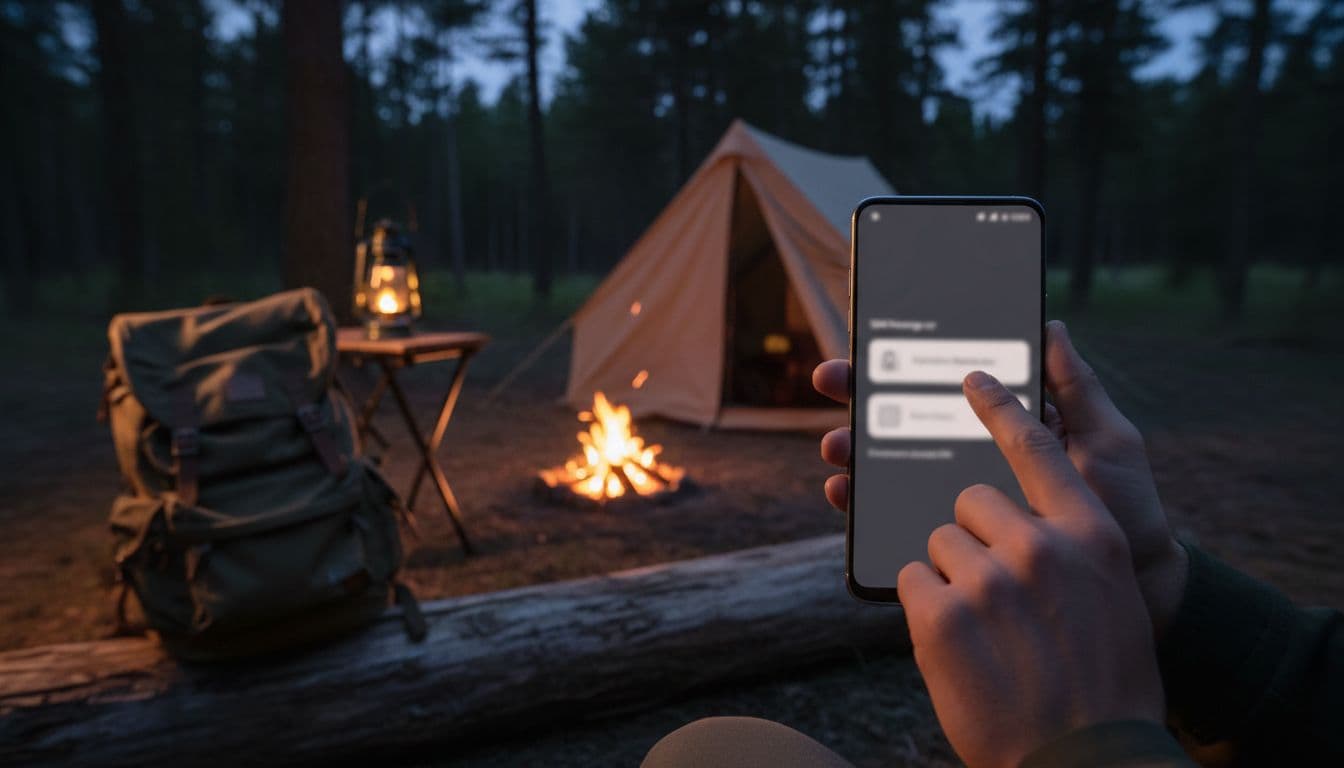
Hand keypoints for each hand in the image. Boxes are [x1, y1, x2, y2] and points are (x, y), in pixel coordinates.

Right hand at [811, 321, 1186, 634]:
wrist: (1137, 593)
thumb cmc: (1127, 512)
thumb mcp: (1108, 442)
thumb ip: (1076, 388)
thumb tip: (1048, 324)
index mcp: (1005, 428)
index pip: (945, 385)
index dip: (903, 361)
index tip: (869, 341)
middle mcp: (972, 458)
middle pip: (904, 418)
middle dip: (861, 396)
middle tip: (833, 380)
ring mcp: (957, 501)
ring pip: (890, 466)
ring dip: (854, 449)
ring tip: (837, 444)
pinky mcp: (952, 547)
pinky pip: (895, 519)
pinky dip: (864, 505)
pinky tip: (845, 495)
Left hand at [900, 372, 1164, 767]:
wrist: (1087, 760)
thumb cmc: (1105, 684)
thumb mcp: (1111, 600)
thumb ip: (1072, 549)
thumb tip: (1026, 519)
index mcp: (1089, 536)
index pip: (1036, 448)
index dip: (999, 408)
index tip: (971, 378)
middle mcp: (1041, 548)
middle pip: (969, 498)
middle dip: (968, 534)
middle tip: (991, 586)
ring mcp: (988, 581)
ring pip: (935, 541)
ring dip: (949, 578)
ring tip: (982, 630)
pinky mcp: (942, 617)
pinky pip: (911, 580)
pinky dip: (924, 608)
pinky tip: (956, 645)